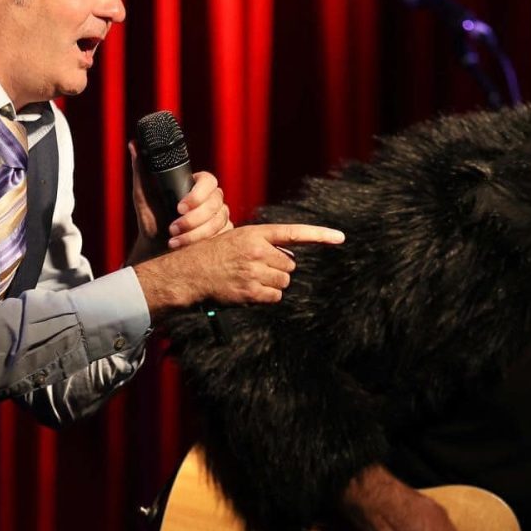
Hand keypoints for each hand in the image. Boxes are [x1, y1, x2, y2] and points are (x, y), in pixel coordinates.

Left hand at [128, 142, 231, 260]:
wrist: (154, 248)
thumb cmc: (151, 219)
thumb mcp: (143, 195)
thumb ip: (141, 169)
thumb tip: (133, 144)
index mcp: (196, 185)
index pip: (209, 181)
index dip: (197, 194)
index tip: (179, 207)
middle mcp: (211, 199)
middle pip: (216, 202)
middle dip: (194, 219)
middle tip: (172, 227)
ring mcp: (219, 216)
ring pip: (219, 221)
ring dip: (196, 233)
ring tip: (173, 241)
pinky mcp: (222, 234)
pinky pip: (223, 235)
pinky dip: (203, 242)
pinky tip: (186, 247)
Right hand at [135, 223, 344, 312]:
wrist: (190, 273)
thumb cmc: (214, 254)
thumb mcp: (238, 238)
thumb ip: (264, 244)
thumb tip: (290, 260)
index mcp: (256, 233)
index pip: (294, 233)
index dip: (320, 235)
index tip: (340, 237)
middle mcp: (257, 251)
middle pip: (290, 265)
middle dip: (279, 270)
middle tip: (258, 269)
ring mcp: (254, 272)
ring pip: (283, 282)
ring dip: (273, 284)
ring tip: (252, 279)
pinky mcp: (250, 291)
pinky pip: (274, 297)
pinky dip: (266, 297)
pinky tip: (250, 291)